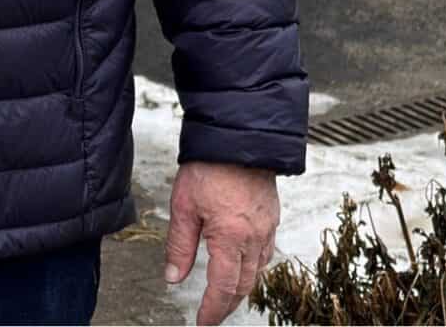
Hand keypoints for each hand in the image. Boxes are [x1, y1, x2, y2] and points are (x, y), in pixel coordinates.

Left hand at [164, 161, 279, 325]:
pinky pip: (266, 252)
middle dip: (227, 304)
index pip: (223, 288)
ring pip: (258, 271)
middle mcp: (254, 238)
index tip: (203, 322)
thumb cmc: (208, 167)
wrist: (238, 138)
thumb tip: (173, 278)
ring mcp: (267, 228)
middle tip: (212, 315)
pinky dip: (254, 267)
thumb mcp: (184, 207)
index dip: (212, 309)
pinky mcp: (272, 217)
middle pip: (243, 285)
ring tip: (226, 296)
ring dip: (242, 288)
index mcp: (230, 238)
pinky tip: (244, 265)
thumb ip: (179, 246)